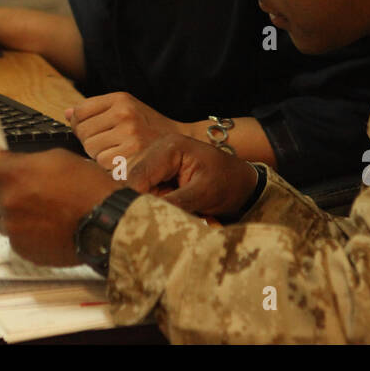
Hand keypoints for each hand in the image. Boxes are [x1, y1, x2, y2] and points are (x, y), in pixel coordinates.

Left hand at [0, 144, 121, 266]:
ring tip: (42, 211)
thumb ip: (17, 158)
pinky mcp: (23, 250)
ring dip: (12, 216)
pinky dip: (26, 234)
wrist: (106, 222)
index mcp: (12, 176)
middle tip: (25, 193)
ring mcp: (14, 229)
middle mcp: (7, 203)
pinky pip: (14, 239)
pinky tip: (48, 227)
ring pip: (0, 220)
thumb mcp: (54, 159)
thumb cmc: (86, 185)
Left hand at [68, 92, 189, 170]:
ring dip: (99, 155)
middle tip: (110, 144)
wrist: (181, 143)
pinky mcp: (131, 156)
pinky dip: (108, 167)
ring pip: (91, 150)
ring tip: (118, 152)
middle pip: (83, 133)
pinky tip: (123, 162)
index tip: (92, 130)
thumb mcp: (127, 109)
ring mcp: (128, 135)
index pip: (80, 112)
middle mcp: (124, 114)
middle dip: (90, 141)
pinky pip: (102, 164)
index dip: (81, 124)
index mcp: (121, 99)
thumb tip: (67, 113)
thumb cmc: (149, 128)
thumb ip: (96, 110)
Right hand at [128, 135, 260, 218]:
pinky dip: (145, 201)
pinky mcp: (154, 171)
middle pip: (128, 179)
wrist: (241, 181)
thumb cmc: (228, 183)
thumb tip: (147, 215)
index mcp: (169, 147)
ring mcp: (153, 159)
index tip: (136, 222)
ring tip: (161, 213)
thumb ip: (175, 202)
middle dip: (136, 202)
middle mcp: (156, 148)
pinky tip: (158, 209)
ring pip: (130, 185)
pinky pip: (139, 188)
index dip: (133, 200)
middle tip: (151, 220)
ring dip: (141, 202)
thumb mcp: (204, 194)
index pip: (138, 176)